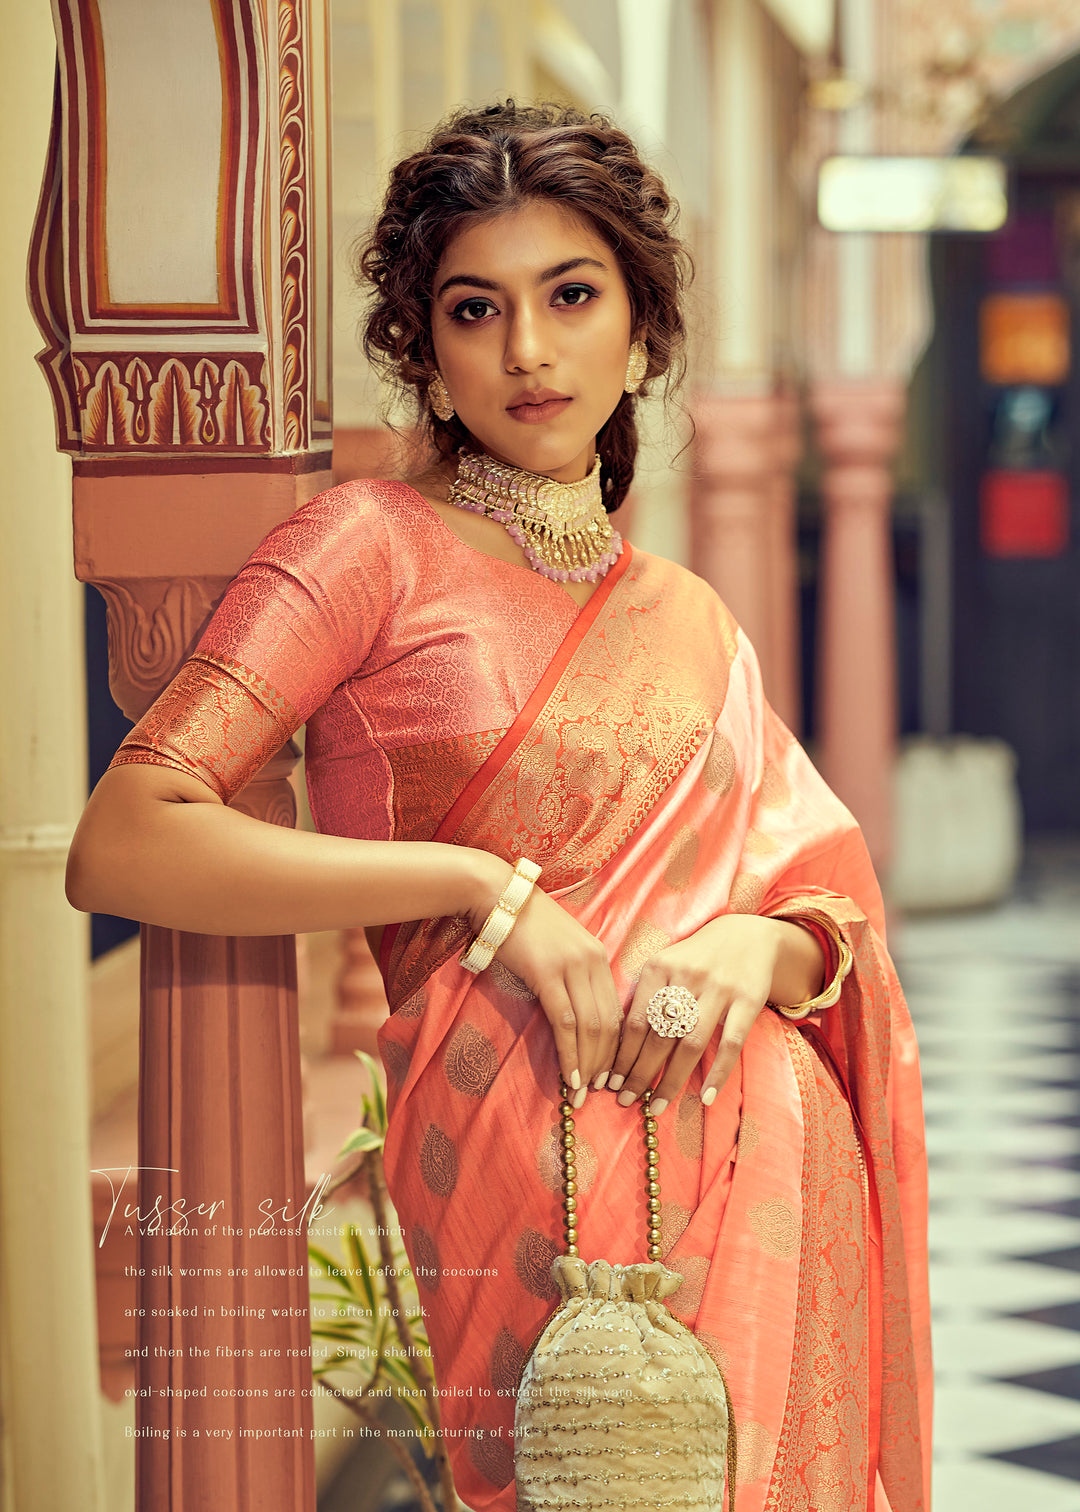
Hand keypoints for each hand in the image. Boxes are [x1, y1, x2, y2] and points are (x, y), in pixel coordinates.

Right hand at [467, 859, 621, 1107]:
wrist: (497, 896)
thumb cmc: (521, 923)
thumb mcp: (558, 947)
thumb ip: (572, 974)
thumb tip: (575, 1014)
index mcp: (599, 955)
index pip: (615, 1009)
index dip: (615, 1046)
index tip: (610, 1071)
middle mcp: (592, 961)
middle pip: (608, 1022)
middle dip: (605, 1061)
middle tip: (600, 1090)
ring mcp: (571, 967)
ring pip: (590, 1026)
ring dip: (589, 1064)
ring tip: (585, 1092)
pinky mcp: (548, 974)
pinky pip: (565, 1022)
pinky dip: (571, 1053)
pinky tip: (570, 1076)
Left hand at [609, 915, 823, 1113]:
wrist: (747, 936)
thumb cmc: (695, 959)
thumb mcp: (665, 965)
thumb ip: (644, 997)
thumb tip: (616, 1046)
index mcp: (659, 967)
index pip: (635, 1020)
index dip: (621, 1055)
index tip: (610, 1082)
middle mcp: (687, 976)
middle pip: (658, 1036)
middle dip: (639, 1073)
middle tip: (625, 1101)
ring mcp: (720, 988)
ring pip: (690, 1043)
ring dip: (671, 1080)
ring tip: (656, 1106)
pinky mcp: (748, 1000)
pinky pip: (730, 1044)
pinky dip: (717, 1073)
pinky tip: (705, 1097)